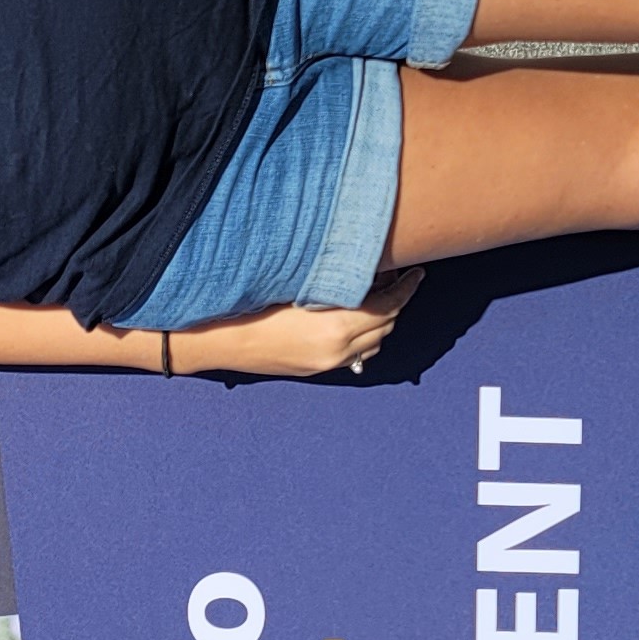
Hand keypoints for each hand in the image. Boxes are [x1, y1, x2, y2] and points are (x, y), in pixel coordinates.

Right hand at [185, 267, 424, 379]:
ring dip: (381, 322)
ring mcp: (328, 363)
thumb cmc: (254, 305)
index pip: (389, 307)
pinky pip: (355, 356)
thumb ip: (335, 282)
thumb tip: (365, 270)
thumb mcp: (299, 285)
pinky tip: (354, 322)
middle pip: (387, 326)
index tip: (417, 273)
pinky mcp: (317, 369)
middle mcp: (338, 349)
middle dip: (396, 303)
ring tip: (377, 299)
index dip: (406, 288)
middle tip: (399, 280)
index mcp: (337, 326)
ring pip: (375, 344)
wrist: (222, 339)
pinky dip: (363, 338)